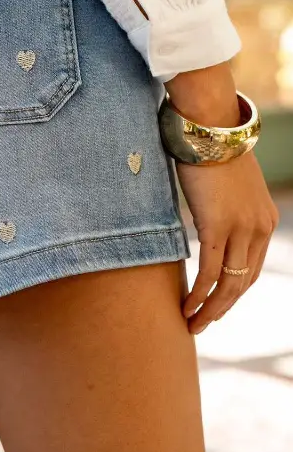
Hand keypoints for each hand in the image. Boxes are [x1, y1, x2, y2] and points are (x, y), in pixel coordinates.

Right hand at [165, 63, 278, 334]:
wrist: (209, 127)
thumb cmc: (210, 150)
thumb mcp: (225, 186)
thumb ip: (221, 209)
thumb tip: (202, 222)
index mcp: (265, 219)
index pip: (251, 268)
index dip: (232, 291)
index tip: (214, 305)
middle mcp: (259, 228)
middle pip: (243, 282)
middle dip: (222, 308)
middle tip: (202, 324)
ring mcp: (241, 228)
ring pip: (228, 283)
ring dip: (210, 309)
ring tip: (192, 323)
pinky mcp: (218, 226)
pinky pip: (210, 271)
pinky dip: (199, 293)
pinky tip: (187, 306)